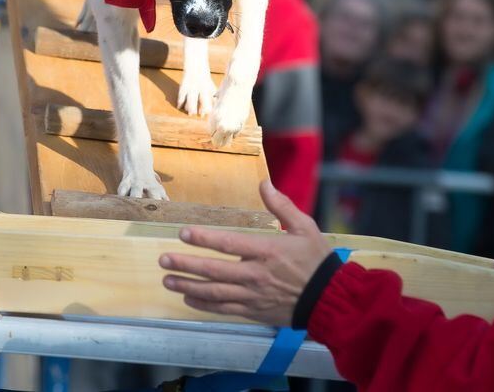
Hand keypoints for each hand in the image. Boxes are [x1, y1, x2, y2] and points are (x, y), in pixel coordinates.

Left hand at [160, 180, 330, 325]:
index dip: (204, 239)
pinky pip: (224, 309)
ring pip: (214, 293)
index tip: (183, 234)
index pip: (228, 244)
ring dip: (189, 287)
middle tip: (163, 260)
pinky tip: (189, 300)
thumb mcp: (304, 227)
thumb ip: (282, 206)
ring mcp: (253, 295)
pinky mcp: (254, 310)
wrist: (329, 298)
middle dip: (186, 265)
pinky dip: (204, 305)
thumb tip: (264, 183)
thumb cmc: (317, 260)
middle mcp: (256, 275)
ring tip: (168, 281)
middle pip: (213, 271)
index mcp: (267, 251)